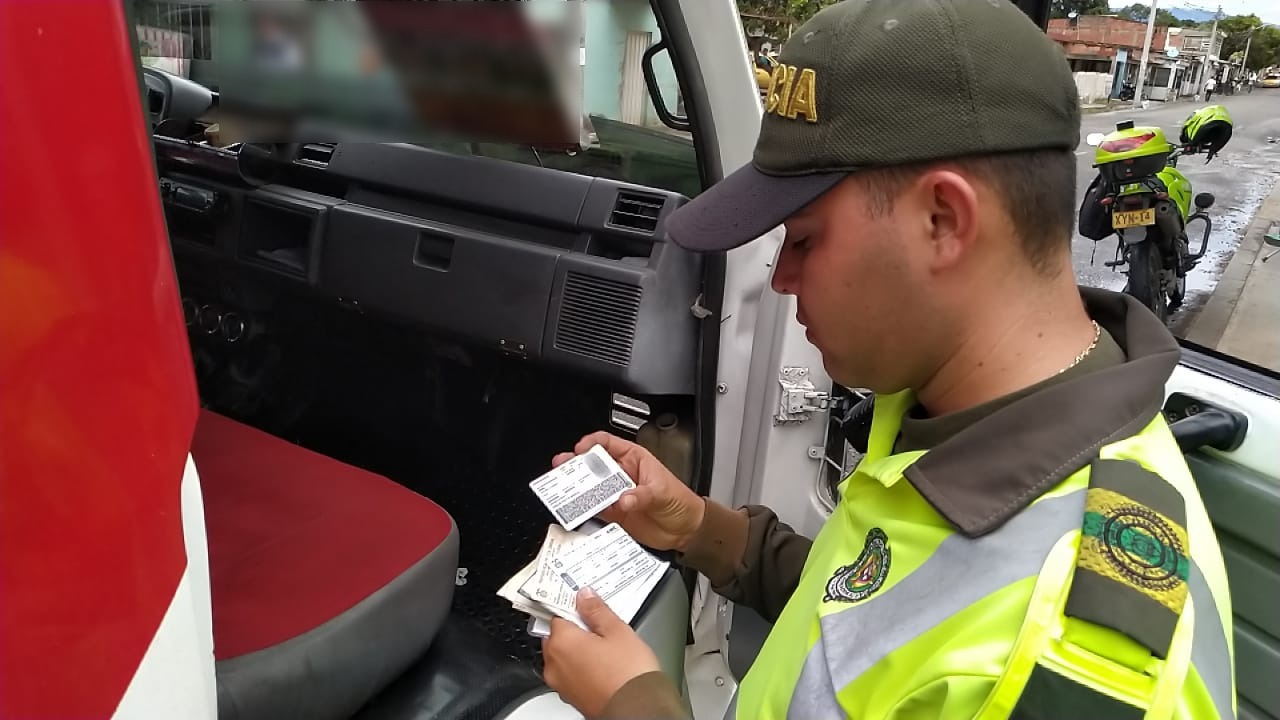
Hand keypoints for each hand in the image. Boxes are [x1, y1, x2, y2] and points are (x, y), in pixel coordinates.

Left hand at [542, 587, 661, 718]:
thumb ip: (597, 610)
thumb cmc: (629, 675)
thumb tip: (585, 597)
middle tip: (600, 627)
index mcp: (561, 642)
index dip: (574, 608)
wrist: (637, 710)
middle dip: (576, 630)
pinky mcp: (570, 697)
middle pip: (558, 636)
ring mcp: (560, 684)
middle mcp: (554, 664)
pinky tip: (604, 666)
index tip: (587, 606)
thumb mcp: (617, 630)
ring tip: (606, 649)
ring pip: (564, 657)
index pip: (557, 614)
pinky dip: (582, 668)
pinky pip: (571, 674)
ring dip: (578, 650)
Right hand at [553, 432, 704, 551]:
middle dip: (576, 464)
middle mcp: (622, 474)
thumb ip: (642, 495)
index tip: (580, 448)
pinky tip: (577, 507)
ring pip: (590, 486)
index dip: (592, 443)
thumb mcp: (663, 493)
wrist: (686, 529)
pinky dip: (584, 508)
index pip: (608, 443)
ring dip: (576, 487)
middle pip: (593, 464)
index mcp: (634, 459)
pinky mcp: (614, 513)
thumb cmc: (681, 502)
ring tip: (563, 487)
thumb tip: (623, 500)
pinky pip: (595, 508)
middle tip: (562, 467)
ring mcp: (616, 493)